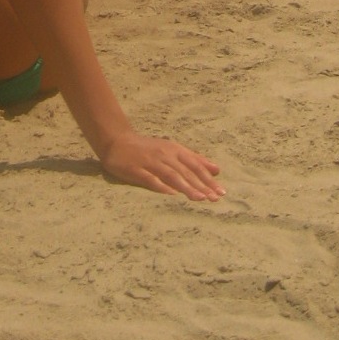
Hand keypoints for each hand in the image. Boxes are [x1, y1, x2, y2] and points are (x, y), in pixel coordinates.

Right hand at [100, 130, 224, 200]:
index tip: (221, 192)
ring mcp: (150, 162)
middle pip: (186, 171)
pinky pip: (150, 179)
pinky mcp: (136, 169)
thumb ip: (194, 159)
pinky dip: (161, 186)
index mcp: (174, 149)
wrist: (117, 140)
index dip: (208, 178)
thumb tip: (216, 170)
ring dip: (186, 187)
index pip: (195, 164)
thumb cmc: (148, 148)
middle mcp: (164, 155)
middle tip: (215, 199)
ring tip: (199, 198)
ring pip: (171, 175)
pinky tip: (171, 195)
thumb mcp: (172, 150)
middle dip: (201, 185)